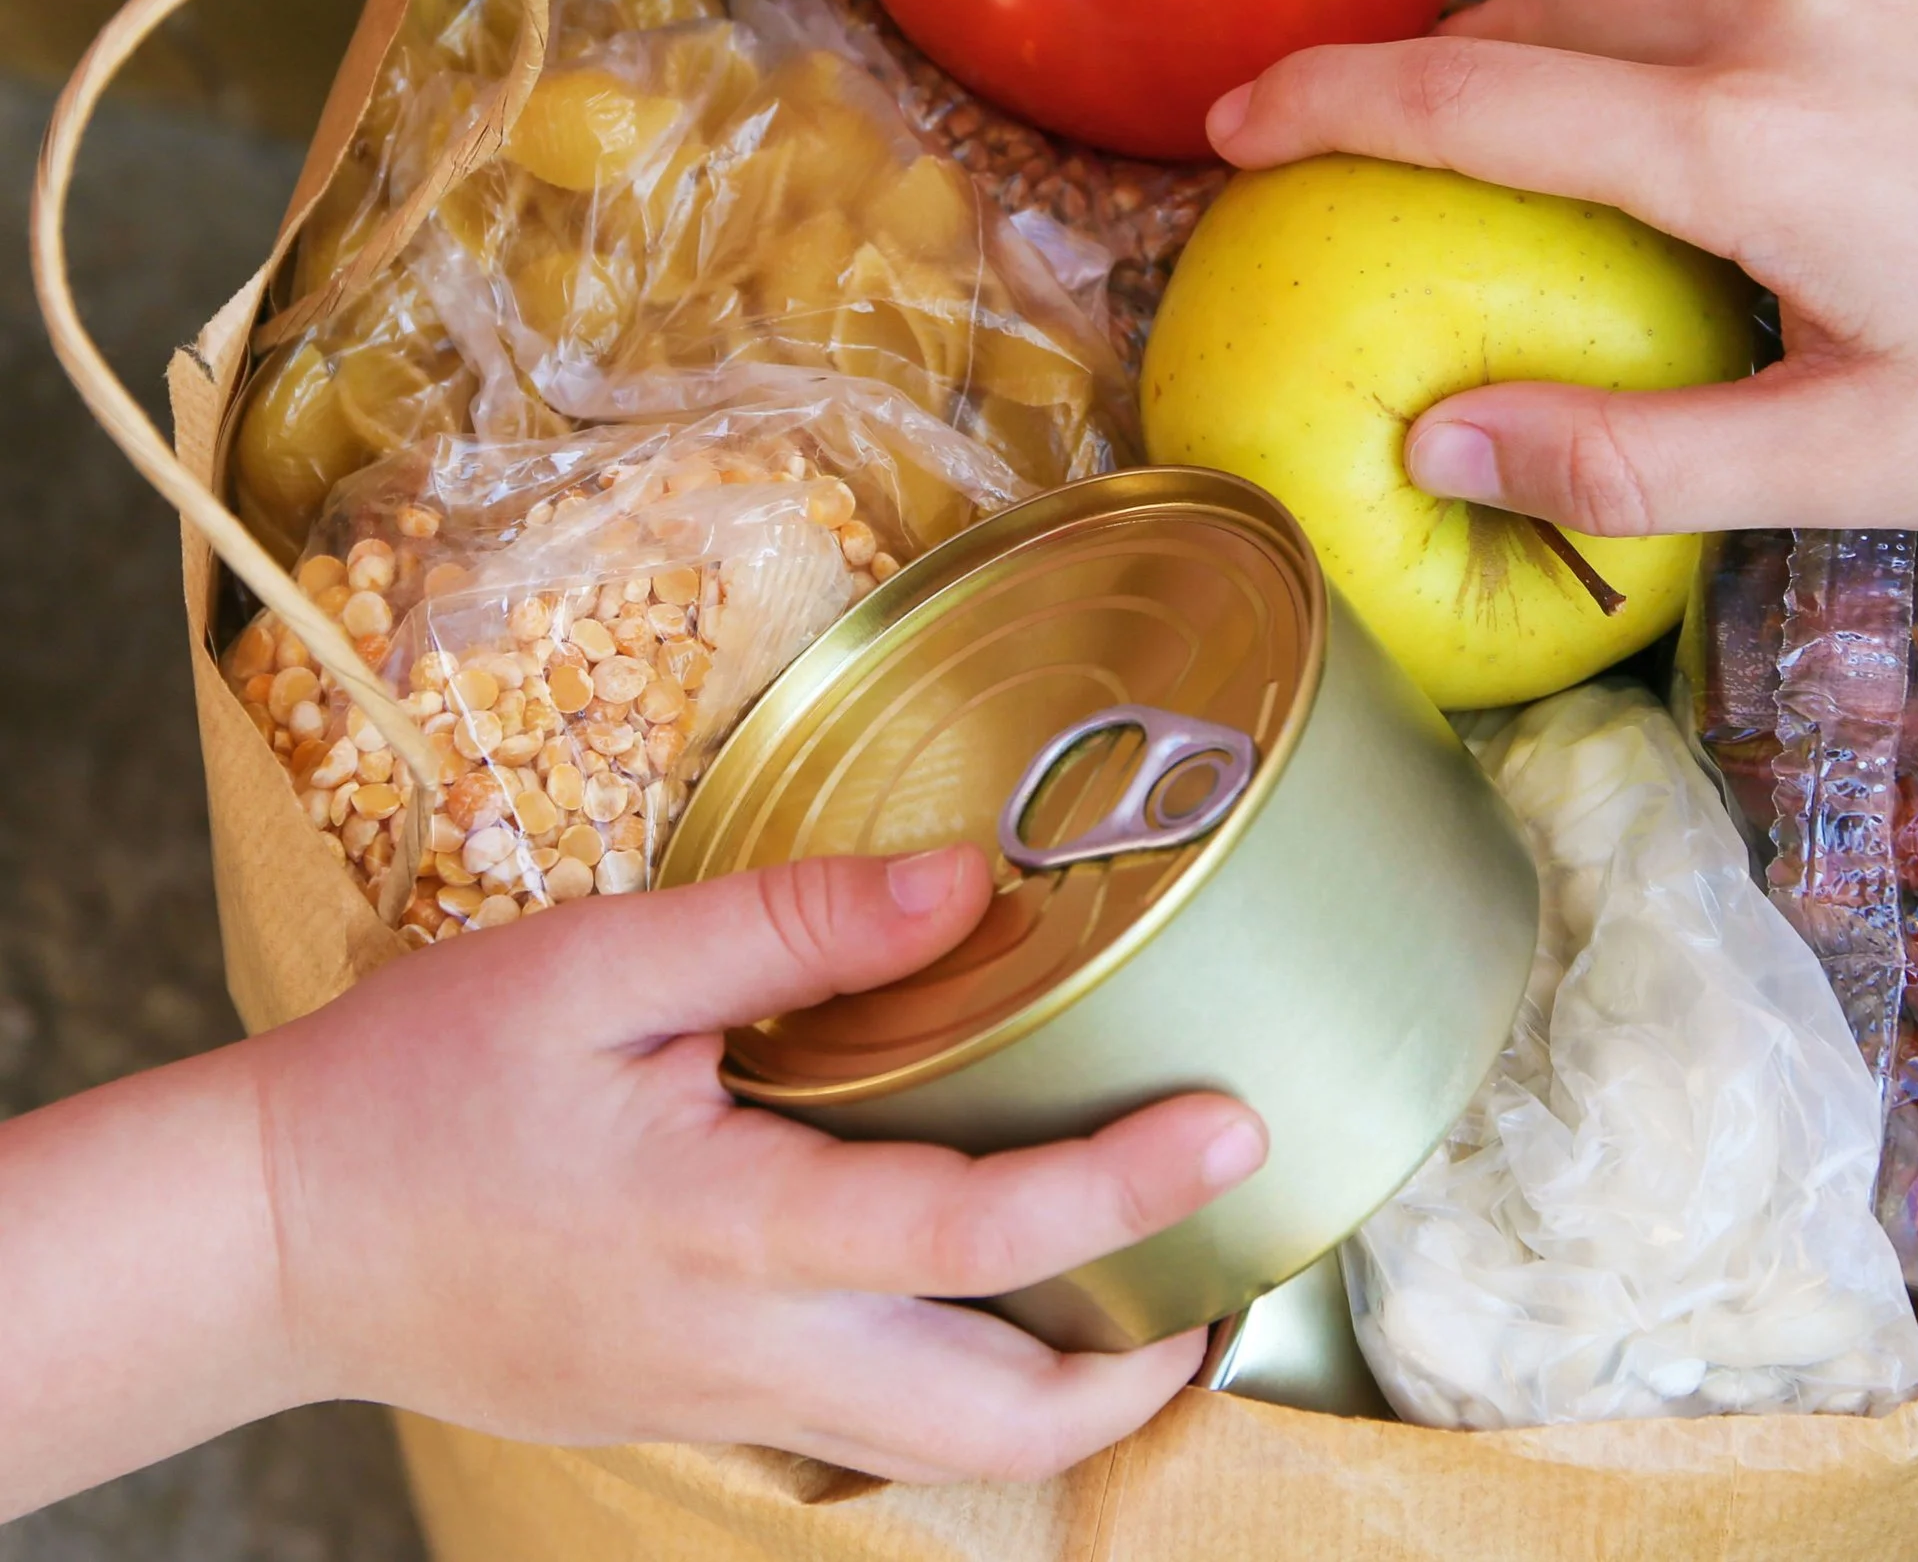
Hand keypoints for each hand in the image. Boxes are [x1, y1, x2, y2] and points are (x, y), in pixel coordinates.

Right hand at [0, 850, 1262, 1514]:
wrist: (270, 1236)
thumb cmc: (423, 1084)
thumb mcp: (600, 964)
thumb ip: (797, 927)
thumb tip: (969, 882)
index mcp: (726, 1229)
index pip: (973, 1232)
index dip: (1124, 1191)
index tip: (1234, 1131)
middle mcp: (745, 1351)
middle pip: (992, 1425)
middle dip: (1137, 1370)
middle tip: (1224, 1251)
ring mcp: (718, 1403)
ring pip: (938, 1448)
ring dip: (1065, 1391)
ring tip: (1143, 1278)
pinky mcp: (690, 1407)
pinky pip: (868, 1427)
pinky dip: (968, 1383)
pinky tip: (987, 1289)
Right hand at [1206, 0, 1917, 537]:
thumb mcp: (1861, 462)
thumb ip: (1628, 454)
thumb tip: (1434, 446)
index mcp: (1755, 135)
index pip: (1476, 95)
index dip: (1330, 99)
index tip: (1230, 112)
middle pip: (1559, 19)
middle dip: (1455, 79)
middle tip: (1391, 156)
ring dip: (1611, 62)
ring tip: (1630, 178)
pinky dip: (1741, 36)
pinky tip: (1812, 129)